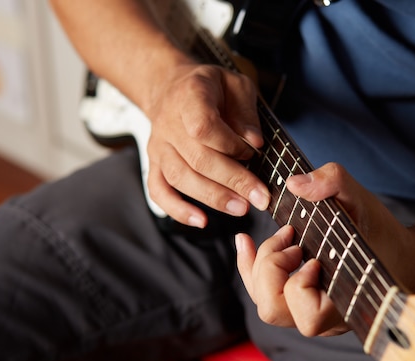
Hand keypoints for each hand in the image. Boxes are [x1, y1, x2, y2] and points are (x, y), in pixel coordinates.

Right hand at [144, 62, 270, 227]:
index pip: (203, 127)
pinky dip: (177, 210)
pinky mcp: (154, 164)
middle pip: (197, 159)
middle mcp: (169, 123)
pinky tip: (200, 221)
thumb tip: (255, 142)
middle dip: (233, 181)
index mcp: (190, 96)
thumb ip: (246, 112)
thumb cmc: (210, 89)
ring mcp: (159, 146)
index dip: (230, 145)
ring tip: (240, 208)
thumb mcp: (236, 84)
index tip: (252, 152)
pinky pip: (159, 190)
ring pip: (180, 178)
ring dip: (212, 197)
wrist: (172, 88)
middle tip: (259, 198)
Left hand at [236, 163, 413, 336]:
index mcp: (344, 303)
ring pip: (265, 306)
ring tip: (279, 238)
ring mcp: (312, 317)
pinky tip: (246, 240)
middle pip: (273, 311)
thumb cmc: (381, 231)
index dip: (299, 284)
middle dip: (271, 268)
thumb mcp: (360, 197)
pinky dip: (251, 269)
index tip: (312, 255)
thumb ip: (331, 181)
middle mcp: (326, 320)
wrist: (403, 258)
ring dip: (260, 268)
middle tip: (291, 241)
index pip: (308, 316)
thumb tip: (294, 184)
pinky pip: (265, 298)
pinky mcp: (302, 308)